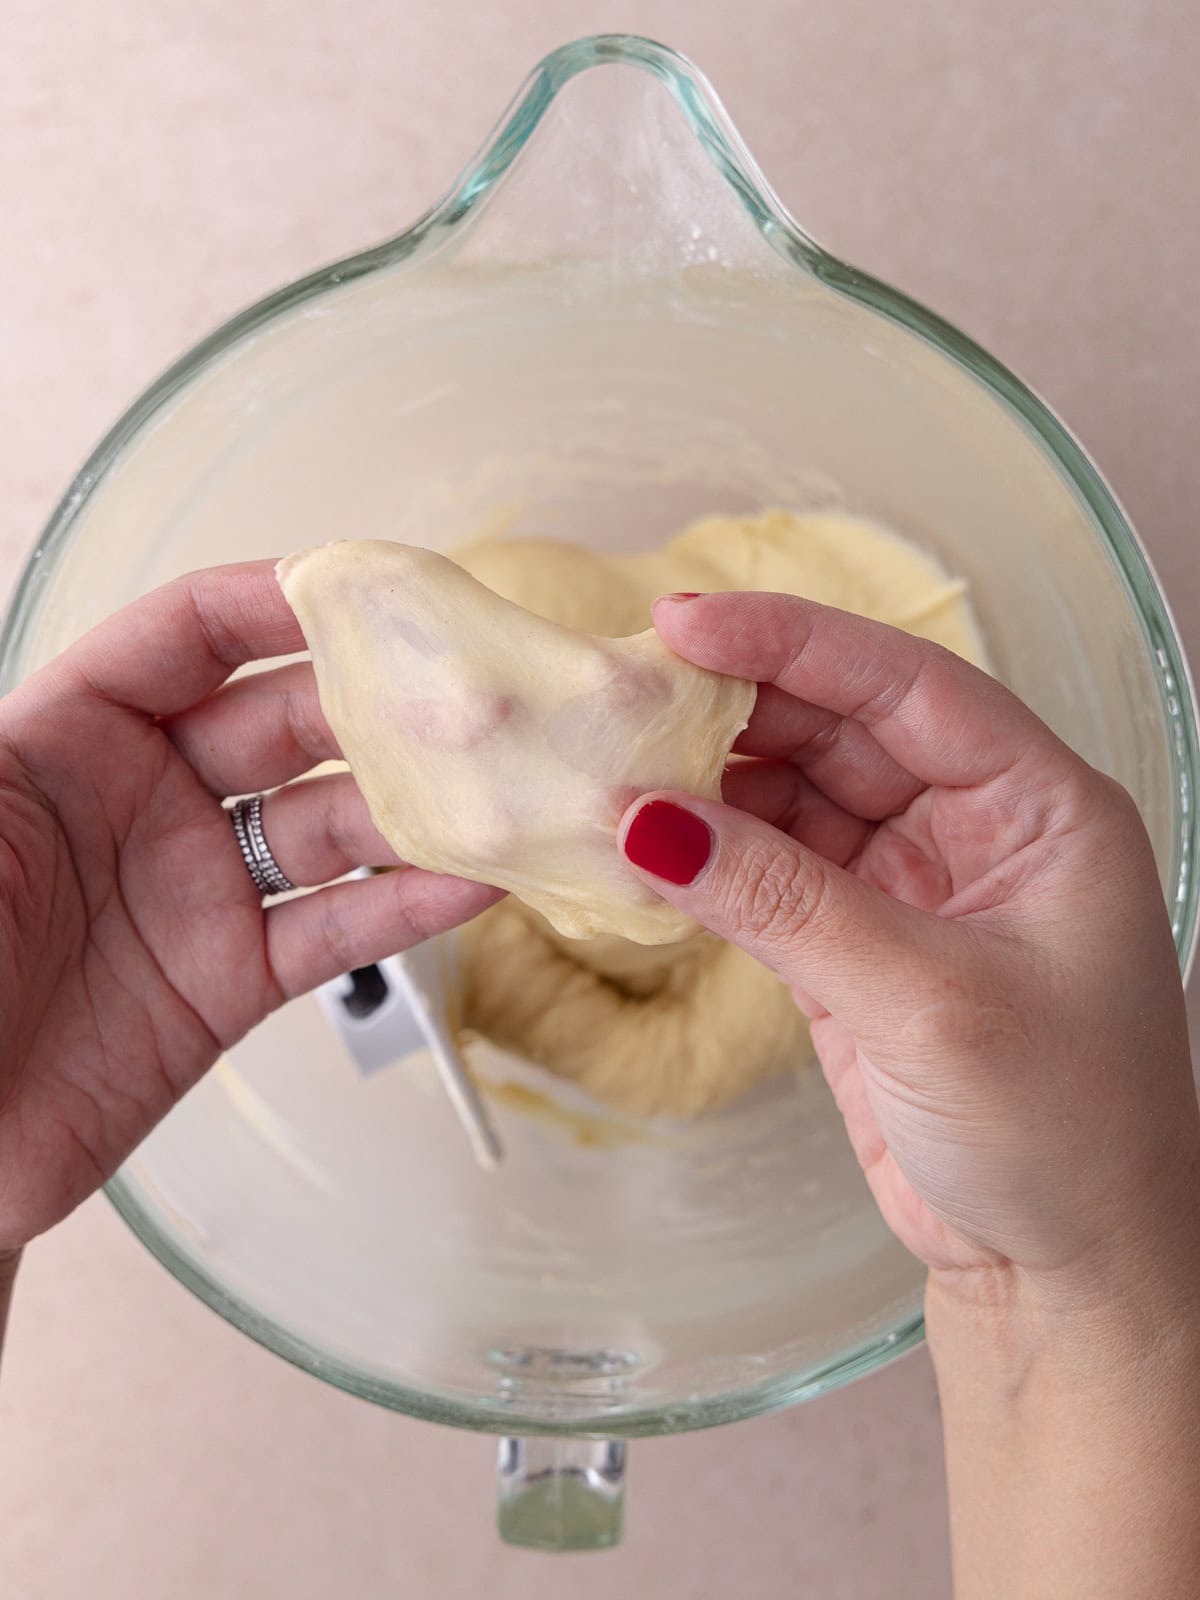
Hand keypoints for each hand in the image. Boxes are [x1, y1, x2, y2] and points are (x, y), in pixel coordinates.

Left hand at [0, 560, 498, 1253]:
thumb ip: (28, 748)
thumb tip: (120, 674)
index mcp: (66, 739)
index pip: (189, 636)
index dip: (276, 600)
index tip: (367, 590)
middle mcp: (145, 800)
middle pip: (285, 719)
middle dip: (376, 700)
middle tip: (466, 695)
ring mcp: (196, 890)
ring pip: (332, 823)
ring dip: (415, 804)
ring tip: (498, 787)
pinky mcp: (231, 980)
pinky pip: (336, 928)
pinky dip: (408, 906)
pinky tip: (470, 881)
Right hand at [619, 591, 1199, 1288]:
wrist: (1063, 1269)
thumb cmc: (1062, 1131)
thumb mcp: (927, 1000)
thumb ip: (784, 902)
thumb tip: (650, 820)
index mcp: (1040, 808)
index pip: (907, 685)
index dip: (795, 643)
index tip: (687, 623)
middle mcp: (975, 831)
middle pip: (839, 730)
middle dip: (736, 712)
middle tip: (625, 701)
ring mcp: (909, 889)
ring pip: (792, 801)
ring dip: (708, 791)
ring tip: (614, 775)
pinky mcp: (854, 950)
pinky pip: (767, 878)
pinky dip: (706, 864)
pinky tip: (644, 847)